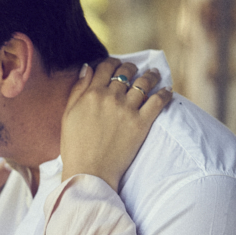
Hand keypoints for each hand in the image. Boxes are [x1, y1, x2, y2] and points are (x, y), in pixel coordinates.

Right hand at [60, 59, 171, 190]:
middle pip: (126, 71)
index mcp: (91, 94)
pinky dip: (164, 93)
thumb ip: (78, 89)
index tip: (117, 65)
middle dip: (131, 68)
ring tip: (154, 75)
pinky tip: (167, 91)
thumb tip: (88, 68)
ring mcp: (127, 109)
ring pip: (144, 82)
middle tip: (135, 71)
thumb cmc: (75, 147)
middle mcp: (110, 97)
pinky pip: (158, 101)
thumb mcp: (68, 115)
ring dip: (151, 76)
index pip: (106, 66)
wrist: (89, 172)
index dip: (113, 62)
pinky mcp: (141, 123)